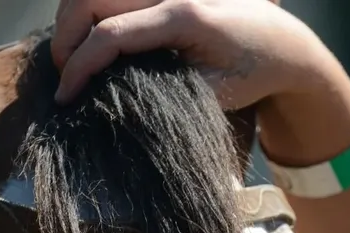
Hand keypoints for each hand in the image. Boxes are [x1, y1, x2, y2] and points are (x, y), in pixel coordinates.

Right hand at [51, 0, 340, 108]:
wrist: (285, 43)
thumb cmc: (254, 73)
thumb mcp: (213, 96)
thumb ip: (165, 96)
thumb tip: (114, 104)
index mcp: (183, 15)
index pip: (110, 34)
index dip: (78, 67)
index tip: (64, 97)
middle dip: (66, 37)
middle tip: (66, 76)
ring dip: (73, 19)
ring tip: (75, 58)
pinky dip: (92, 11)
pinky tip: (93, 40)